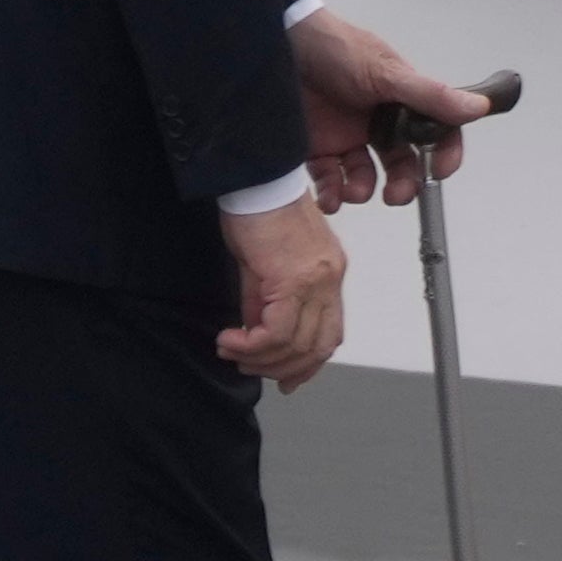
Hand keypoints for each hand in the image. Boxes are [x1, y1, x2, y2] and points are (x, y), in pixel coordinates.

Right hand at [218, 198, 347, 389]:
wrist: (257, 182)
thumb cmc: (261, 211)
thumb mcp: (265, 265)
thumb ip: (265, 301)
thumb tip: (256, 332)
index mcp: (329, 274)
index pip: (330, 334)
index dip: (308, 364)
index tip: (285, 378)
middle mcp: (330, 279)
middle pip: (317, 346)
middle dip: (281, 368)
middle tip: (248, 366)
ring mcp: (316, 279)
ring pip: (296, 343)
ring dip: (260, 358)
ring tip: (233, 351)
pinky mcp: (292, 278)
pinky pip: (276, 330)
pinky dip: (252, 344)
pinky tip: (231, 339)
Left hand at [290, 10, 495, 209]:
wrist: (278, 43)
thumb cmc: (334, 47)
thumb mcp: (386, 72)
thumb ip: (431, 95)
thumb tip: (479, 107)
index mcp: (402, 102)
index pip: (436, 134)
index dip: (443, 155)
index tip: (438, 172)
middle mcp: (378, 121)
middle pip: (402, 163)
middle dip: (404, 184)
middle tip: (396, 195)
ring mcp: (346, 136)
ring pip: (365, 177)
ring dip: (363, 190)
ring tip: (354, 192)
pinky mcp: (315, 148)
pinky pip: (328, 180)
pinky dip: (331, 194)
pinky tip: (330, 198)